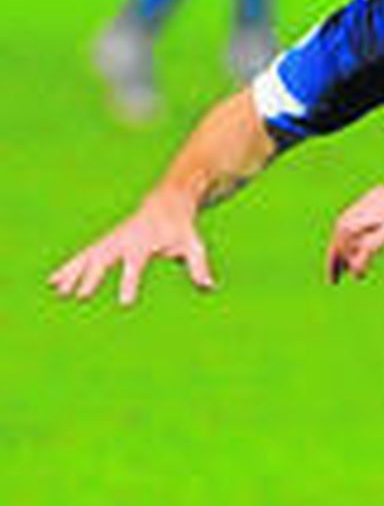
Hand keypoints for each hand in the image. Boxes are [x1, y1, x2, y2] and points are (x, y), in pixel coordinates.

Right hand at [47, 193, 215, 307]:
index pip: (135, 264)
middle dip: (93, 277)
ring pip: (88, 256)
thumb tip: (208, 287)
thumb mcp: (193, 244)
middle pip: (105, 259)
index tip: (125, 303)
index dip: (129, 283)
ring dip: (72, 272)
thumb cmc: (181, 228)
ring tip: (58, 291)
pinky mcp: (106, 241)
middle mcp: (124, 240)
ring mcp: (112, 239)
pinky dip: (69, 267)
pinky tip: (53, 282)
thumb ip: (198, 265)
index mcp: (145, 243)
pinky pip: (84, 255)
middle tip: (81, 297)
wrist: (167, 202)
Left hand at [326, 184, 383, 281]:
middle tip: (335, 278)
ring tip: (355, 275)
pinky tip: (361, 273)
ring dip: (346, 258)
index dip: (337, 244)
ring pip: (348, 236)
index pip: (344, 219)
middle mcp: (375, 201)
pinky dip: (359, 261)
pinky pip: (366, 246)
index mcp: (377, 195)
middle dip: (335, 254)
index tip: (338, 264)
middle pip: (341, 228)